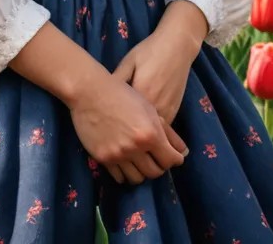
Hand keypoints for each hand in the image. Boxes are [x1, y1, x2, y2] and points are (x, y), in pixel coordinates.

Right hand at [68, 74, 187, 186]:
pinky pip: (119, 178)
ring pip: (137, 179)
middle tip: (154, 157)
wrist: (89, 92)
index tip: (171, 155)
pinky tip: (124, 161)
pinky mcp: (103, 159)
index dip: (174, 158)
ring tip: (138, 160)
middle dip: (158, 166)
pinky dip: (124, 173)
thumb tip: (183, 151)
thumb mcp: (149, 109)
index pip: (171, 160)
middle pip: (155, 173)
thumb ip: (168, 132)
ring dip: (141, 171)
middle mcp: (135, 148)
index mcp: (150, 134)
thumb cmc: (122, 95)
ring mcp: (118, 155)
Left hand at [111, 26, 196, 126]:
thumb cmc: (150, 51)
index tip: (103, 122)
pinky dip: (151, 131)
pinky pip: (161, 129)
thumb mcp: (129, 62)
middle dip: (125, 132)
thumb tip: (100, 95)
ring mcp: (167, 112)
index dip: (113, 122)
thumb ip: (117, 80)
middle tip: (113, 129)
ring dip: (139, 133)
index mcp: (141, 95)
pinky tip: (141, 125)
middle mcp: (156, 108)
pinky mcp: (174, 111)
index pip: (124, 119)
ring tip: (125, 129)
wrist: (177, 46)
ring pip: (151, 133)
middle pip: (138, 129)